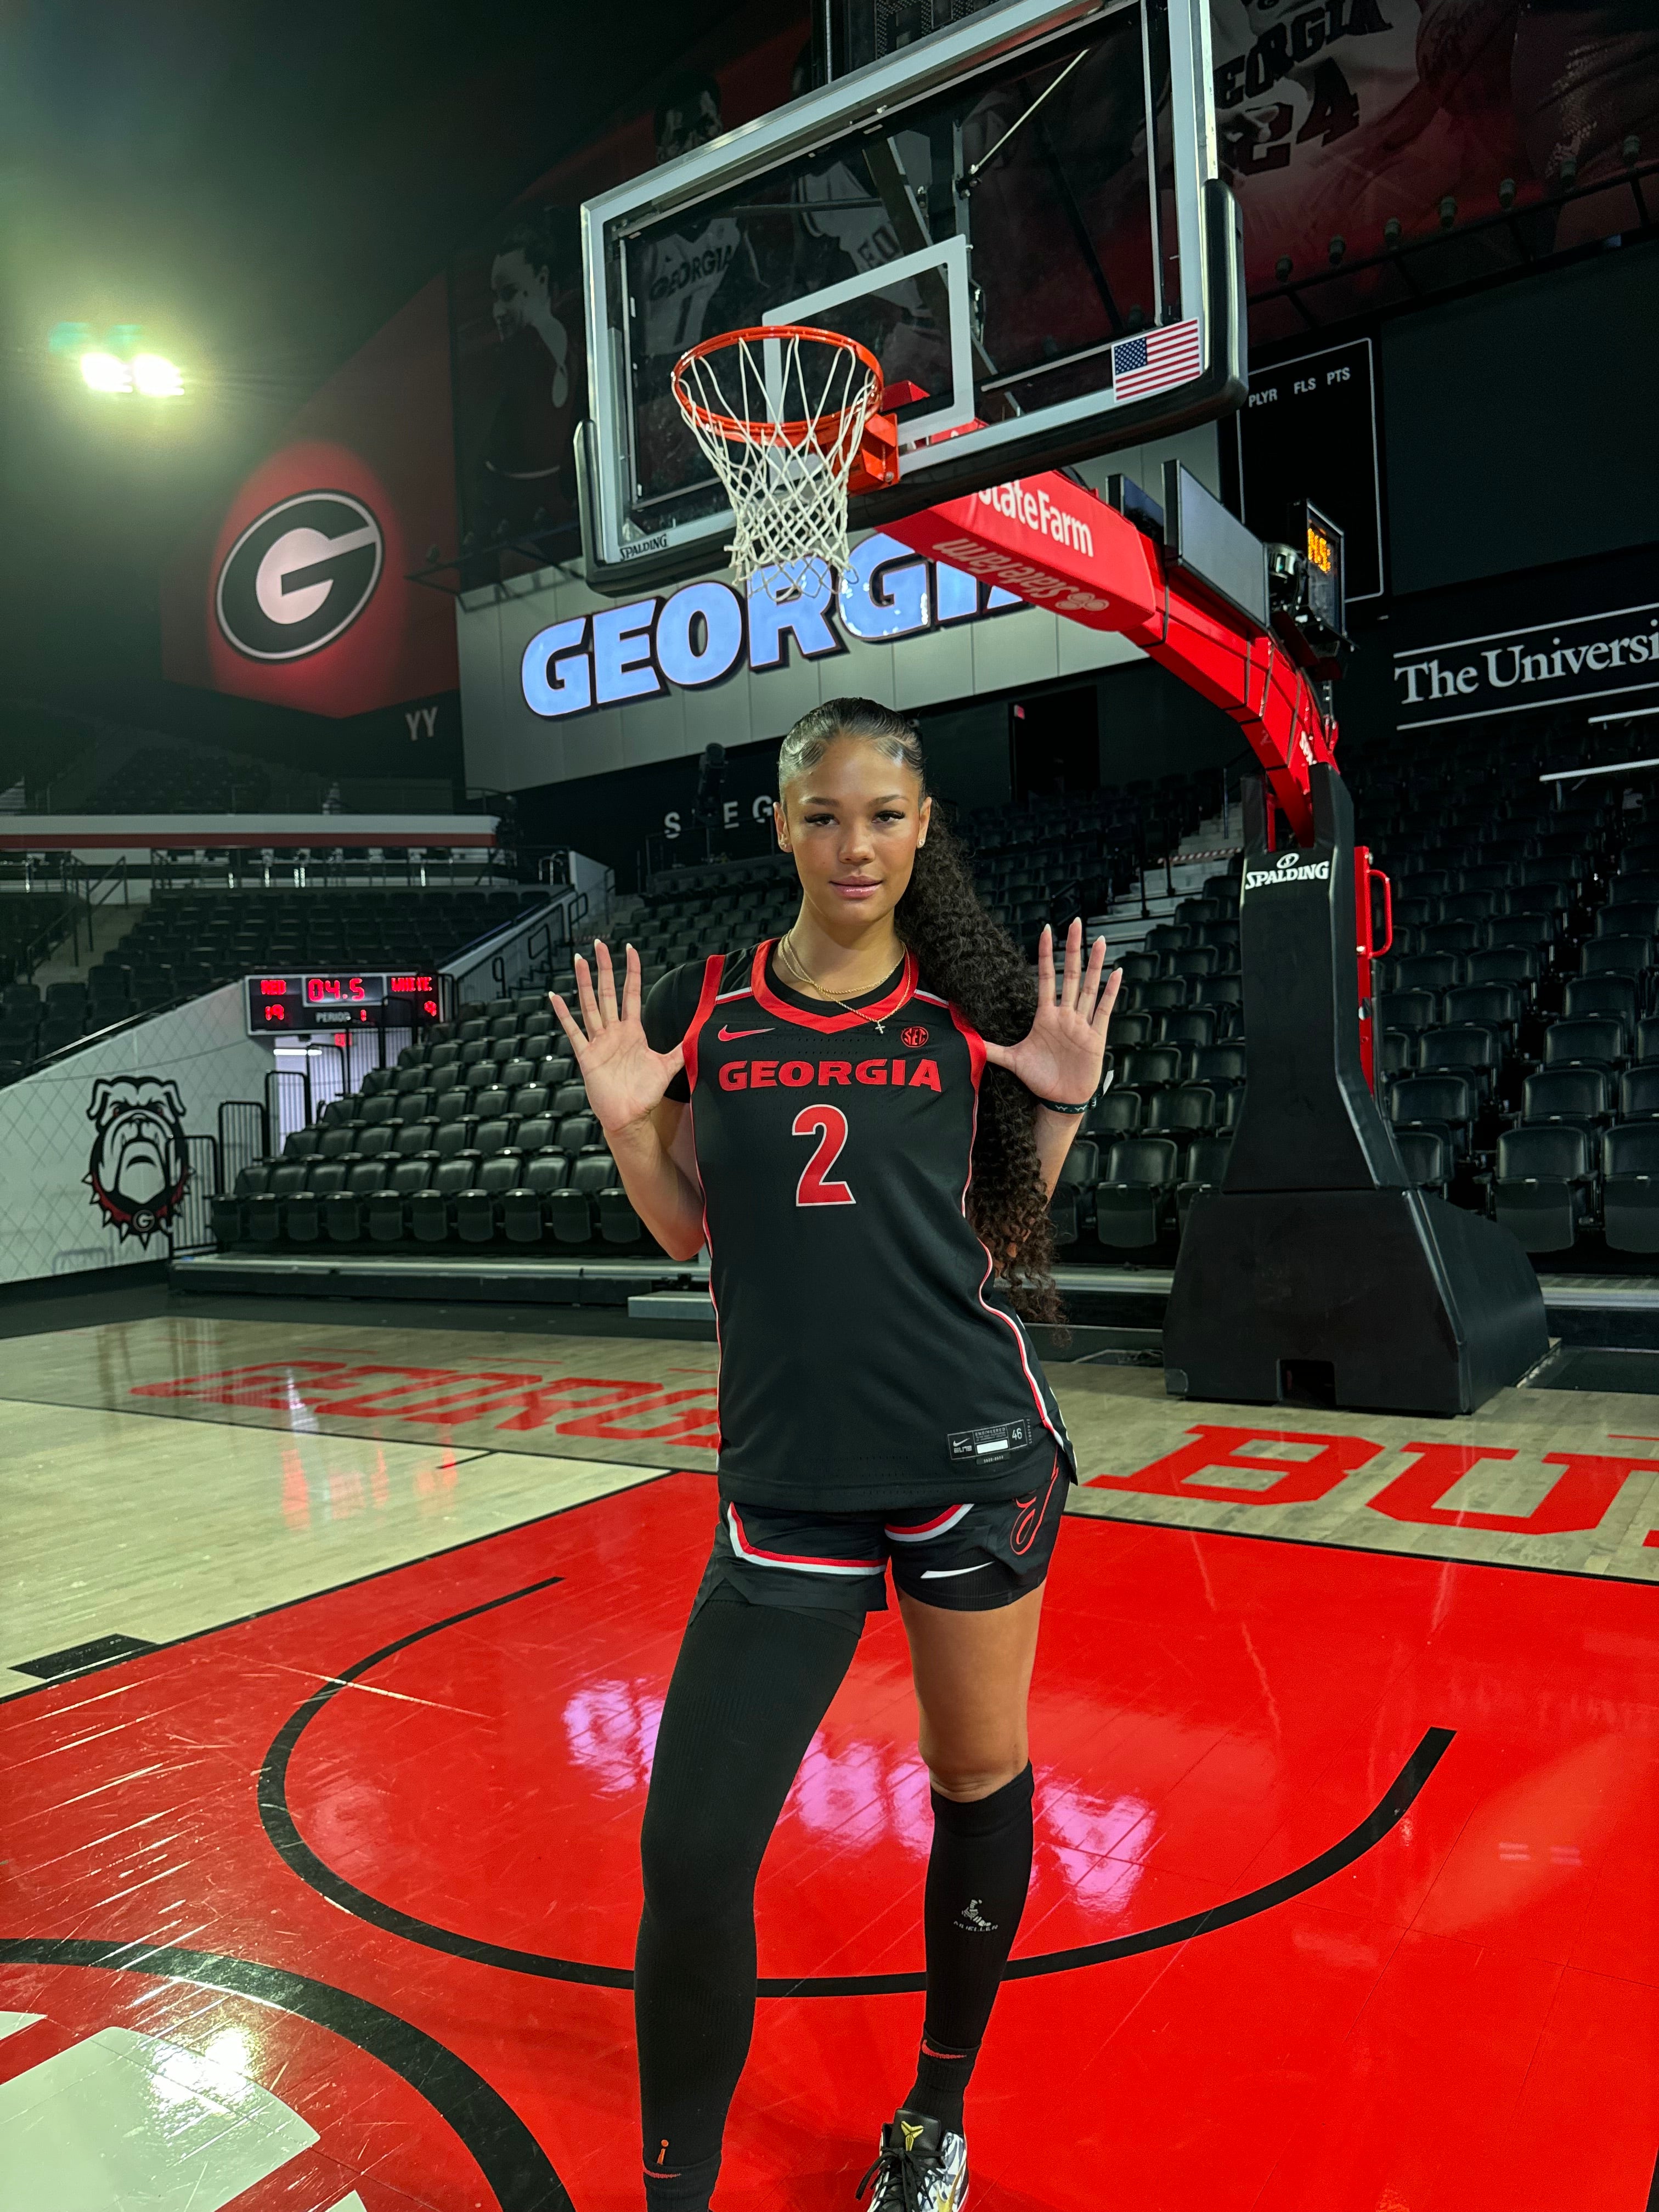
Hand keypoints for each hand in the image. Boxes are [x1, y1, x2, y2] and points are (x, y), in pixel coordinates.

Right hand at [548, 941, 683, 1134]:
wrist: (629, 1117)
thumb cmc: (645, 1094)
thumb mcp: (667, 1067)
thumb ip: (682, 1050)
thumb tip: (700, 1035)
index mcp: (633, 1031)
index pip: (632, 993)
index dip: (631, 972)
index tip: (629, 950)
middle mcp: (614, 1032)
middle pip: (607, 992)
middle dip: (604, 968)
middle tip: (599, 944)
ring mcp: (599, 1042)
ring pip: (590, 1005)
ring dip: (584, 983)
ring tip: (579, 961)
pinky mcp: (586, 1055)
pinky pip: (573, 1031)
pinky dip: (564, 1014)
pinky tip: (556, 997)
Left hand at [983, 920, 1119, 1106]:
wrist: (1060, 1100)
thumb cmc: (1040, 1078)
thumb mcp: (1012, 1061)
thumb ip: (992, 1048)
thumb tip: (968, 1040)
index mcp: (1045, 1016)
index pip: (1046, 978)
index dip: (1046, 954)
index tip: (1046, 930)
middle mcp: (1065, 1015)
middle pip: (1070, 974)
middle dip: (1073, 949)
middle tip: (1077, 923)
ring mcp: (1081, 1024)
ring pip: (1089, 987)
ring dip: (1095, 964)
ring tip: (1099, 941)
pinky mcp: (1096, 1036)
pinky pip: (1104, 1010)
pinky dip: (1111, 991)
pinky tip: (1117, 973)